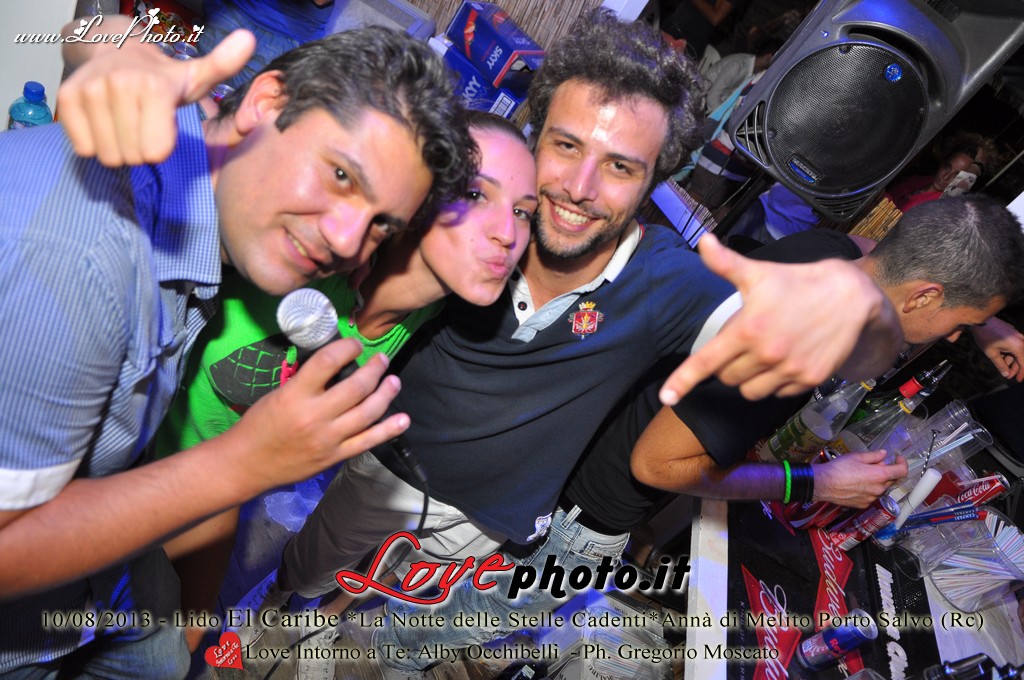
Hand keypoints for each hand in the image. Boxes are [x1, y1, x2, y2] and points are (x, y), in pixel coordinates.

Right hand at [58, 20, 253, 166]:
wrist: (117, 52)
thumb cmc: (164, 77)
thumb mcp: (197, 76)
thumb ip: (223, 65)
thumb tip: (248, 39)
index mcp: (155, 87)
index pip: (155, 153)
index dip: (160, 147)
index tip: (161, 126)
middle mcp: (120, 84)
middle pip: (132, 157)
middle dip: (139, 149)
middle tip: (141, 125)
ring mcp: (89, 90)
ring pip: (107, 155)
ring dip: (117, 148)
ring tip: (124, 123)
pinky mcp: (66, 98)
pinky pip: (83, 147)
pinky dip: (93, 143)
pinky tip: (104, 122)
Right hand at [217, 339, 408, 495]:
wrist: (246, 464)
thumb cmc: (259, 426)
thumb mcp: (279, 394)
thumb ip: (307, 383)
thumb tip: (336, 368)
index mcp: (295, 395)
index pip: (327, 362)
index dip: (346, 347)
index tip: (355, 344)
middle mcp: (315, 416)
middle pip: (356, 387)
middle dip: (375, 369)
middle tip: (382, 360)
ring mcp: (328, 438)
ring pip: (368, 412)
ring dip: (386, 393)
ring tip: (393, 381)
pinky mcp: (335, 456)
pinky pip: (368, 441)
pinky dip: (389, 429)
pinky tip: (403, 419)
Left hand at [659, 234, 901, 403]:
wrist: (851, 296)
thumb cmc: (797, 282)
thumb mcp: (759, 272)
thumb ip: (726, 264)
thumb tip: (703, 242)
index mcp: (747, 329)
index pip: (706, 361)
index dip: (683, 380)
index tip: (666, 396)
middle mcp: (766, 354)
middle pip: (727, 377)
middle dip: (728, 364)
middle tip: (744, 342)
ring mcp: (788, 370)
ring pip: (750, 391)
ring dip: (748, 378)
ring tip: (762, 353)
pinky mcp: (808, 380)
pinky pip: (777, 394)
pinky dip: (774, 383)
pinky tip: (784, 360)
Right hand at [813, 451, 907, 507]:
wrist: (823, 484)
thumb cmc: (839, 468)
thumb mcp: (856, 456)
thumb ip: (874, 456)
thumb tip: (884, 455)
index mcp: (880, 476)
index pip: (902, 471)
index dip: (903, 463)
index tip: (897, 459)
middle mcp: (879, 489)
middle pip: (892, 480)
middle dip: (887, 471)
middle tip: (874, 464)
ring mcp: (872, 498)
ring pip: (881, 488)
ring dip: (878, 481)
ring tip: (862, 475)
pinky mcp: (864, 505)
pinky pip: (872, 496)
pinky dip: (869, 489)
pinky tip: (857, 484)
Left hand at [970, 317, 1023, 381]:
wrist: (980, 321)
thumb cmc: (986, 336)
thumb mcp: (992, 354)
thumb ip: (1000, 365)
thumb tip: (1006, 374)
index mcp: (1018, 346)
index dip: (1021, 373)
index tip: (1018, 380)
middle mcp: (1021, 340)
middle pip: (1021, 358)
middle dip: (1015, 368)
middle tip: (1008, 375)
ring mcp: (1017, 335)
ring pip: (1017, 352)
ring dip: (1011, 360)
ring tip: (1002, 366)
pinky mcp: (1012, 333)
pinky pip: (1014, 345)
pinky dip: (1009, 352)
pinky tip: (1002, 357)